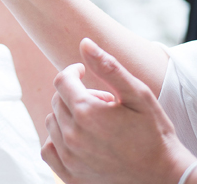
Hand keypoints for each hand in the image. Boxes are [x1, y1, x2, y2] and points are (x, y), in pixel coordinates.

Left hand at [42, 38, 194, 183]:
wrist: (166, 178)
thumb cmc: (154, 134)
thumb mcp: (137, 95)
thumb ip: (108, 67)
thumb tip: (84, 43)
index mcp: (86, 112)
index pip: (62, 79)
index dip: (72, 71)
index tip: (83, 72)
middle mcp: (72, 136)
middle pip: (57, 99)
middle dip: (76, 94)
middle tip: (102, 102)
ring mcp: (70, 158)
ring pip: (52, 122)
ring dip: (68, 116)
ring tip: (96, 122)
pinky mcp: (71, 175)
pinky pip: (48, 150)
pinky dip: (57, 140)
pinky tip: (77, 138)